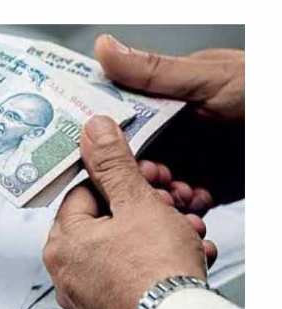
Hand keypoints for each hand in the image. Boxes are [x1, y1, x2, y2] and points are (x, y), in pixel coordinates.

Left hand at [43, 116, 215, 308]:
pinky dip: (151, 263)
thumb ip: (113, 164)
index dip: (121, 180)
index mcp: (62, 240)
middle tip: (171, 201)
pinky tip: (180, 256)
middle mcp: (65, 269)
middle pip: (105, 221)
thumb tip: (93, 130)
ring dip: (156, 232)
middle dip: (146, 206)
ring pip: (120, 247)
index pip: (84, 193)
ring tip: (185, 229)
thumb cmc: (154, 270)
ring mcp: (84, 293)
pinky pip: (126, 275)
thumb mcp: (136, 203)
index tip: (145, 177)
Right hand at [94, 35, 244, 205]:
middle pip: (135, 158)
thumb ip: (152, 72)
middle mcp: (174, 130)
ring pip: (157, 184)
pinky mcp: (210, 185)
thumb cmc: (263, 89)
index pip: (123, 120)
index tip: (98, 153)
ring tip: (176, 195)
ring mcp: (192, 159)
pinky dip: (186, 207)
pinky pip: (186, 202)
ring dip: (160, 195)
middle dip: (136, 174)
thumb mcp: (206, 78)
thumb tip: (103, 48)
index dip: (110, 139)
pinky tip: (193, 204)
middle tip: (146, 180)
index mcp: (166, 100)